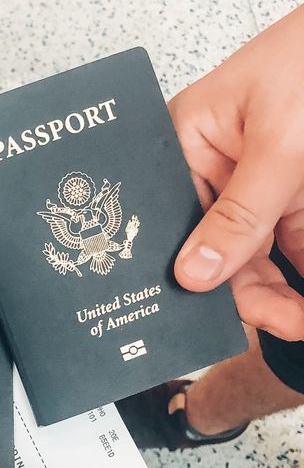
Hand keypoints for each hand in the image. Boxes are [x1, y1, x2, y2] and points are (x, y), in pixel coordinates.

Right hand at [170, 4, 303, 341]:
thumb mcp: (278, 144)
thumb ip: (240, 214)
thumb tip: (194, 274)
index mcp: (185, 146)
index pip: (176, 227)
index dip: (193, 274)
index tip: (216, 316)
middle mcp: (213, 172)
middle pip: (216, 253)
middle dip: (249, 294)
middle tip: (286, 323)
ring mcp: (254, 187)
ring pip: (255, 262)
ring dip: (279, 296)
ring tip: (300, 320)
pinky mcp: (293, 197)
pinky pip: (290, 250)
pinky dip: (299, 280)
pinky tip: (302, 304)